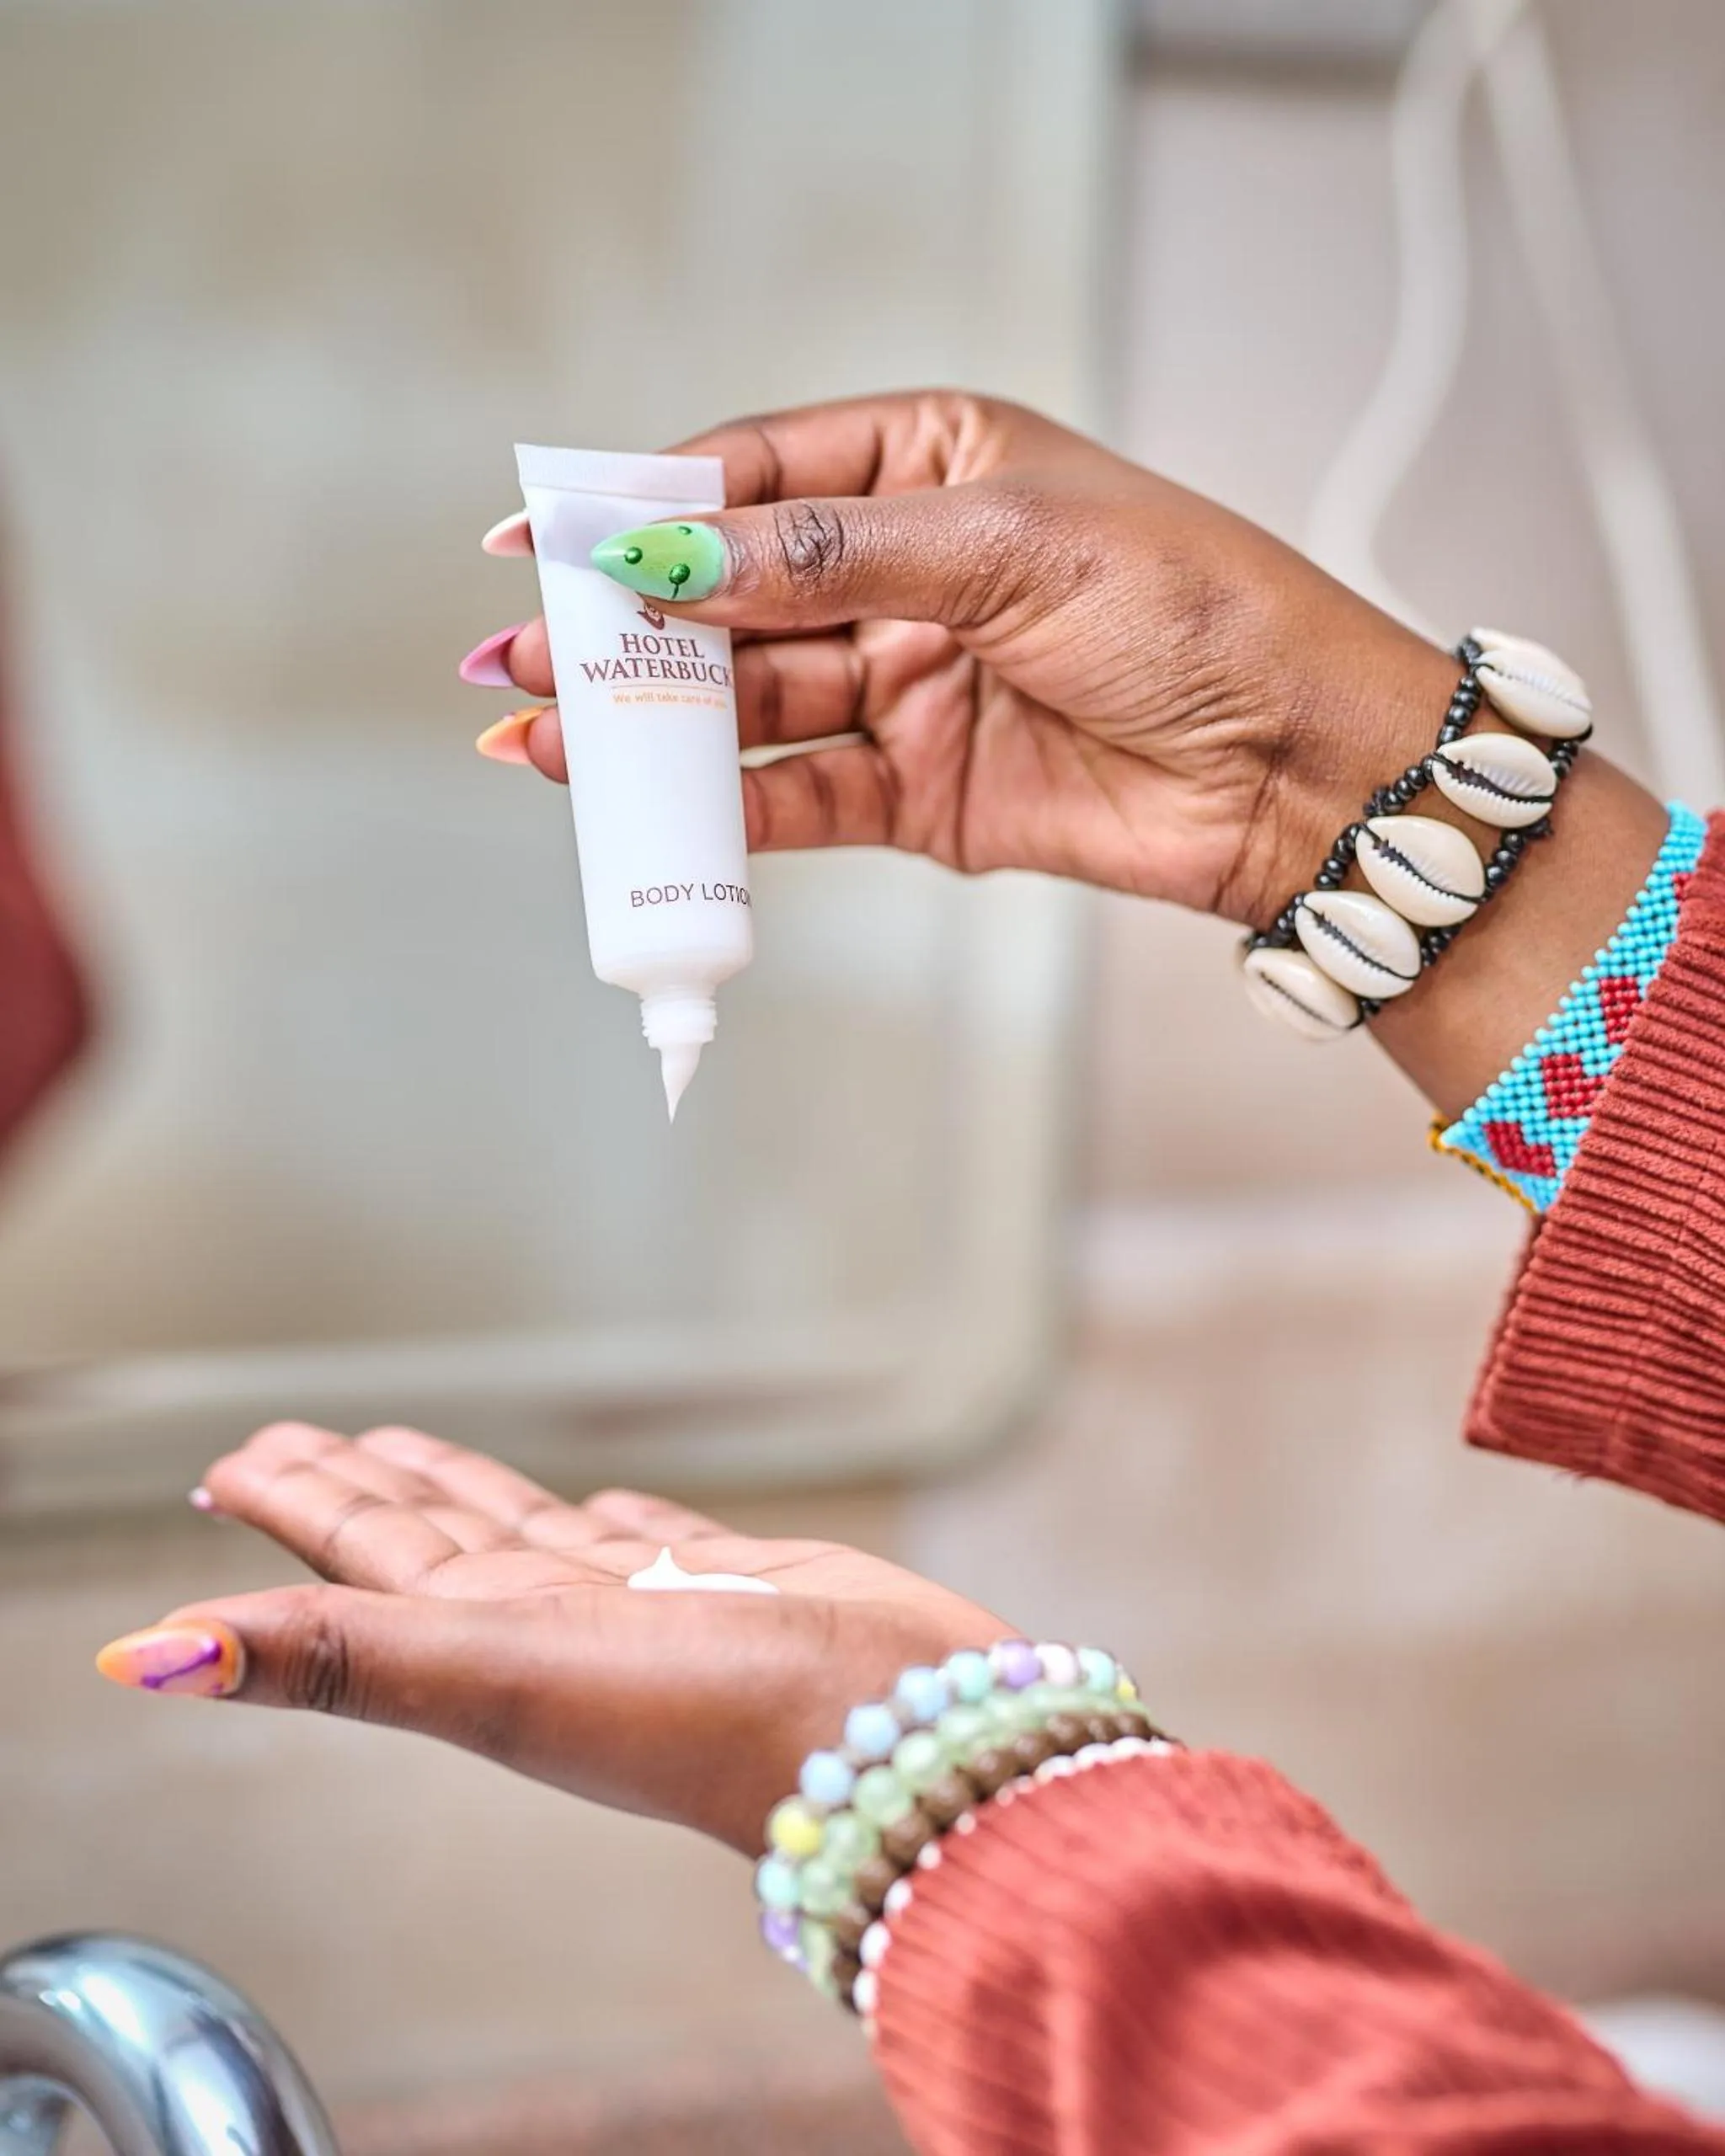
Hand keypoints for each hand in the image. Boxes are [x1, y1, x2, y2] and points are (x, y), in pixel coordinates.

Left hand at [95, 1422, 1009, 1855]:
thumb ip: (336, 1655)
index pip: (361, 1559)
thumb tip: (143, 1658)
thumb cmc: (709, 1719)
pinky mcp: (729, 1588)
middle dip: (363, 1488)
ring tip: (418, 1452)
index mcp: (484, 1643)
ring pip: (525, 1533)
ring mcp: (641, 1610)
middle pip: (428, 1539)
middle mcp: (550, 1627)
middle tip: (301, 1437)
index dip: (293, 1507)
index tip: (233, 1460)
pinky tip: (603, 1504)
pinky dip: (612, 1516)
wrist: (895, 1737)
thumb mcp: (500, 1676)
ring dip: (465, 1493)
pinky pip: (645, 1541)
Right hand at [470, 390, 1456, 928]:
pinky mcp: (919, 793)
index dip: (641, 510)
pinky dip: (720, 808)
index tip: (547, 542)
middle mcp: (905, 574)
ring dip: (652, 724)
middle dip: (627, 630)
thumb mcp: (1006, 544)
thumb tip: (673, 554)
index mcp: (929, 465)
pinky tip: (644, 808)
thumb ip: (829, 555)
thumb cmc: (1195, 611)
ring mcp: (906, 687)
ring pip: (746, 703)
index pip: (750, 477)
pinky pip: (794, 796)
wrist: (1297, 769)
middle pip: (729, 598)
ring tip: (552, 739)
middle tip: (525, 661)